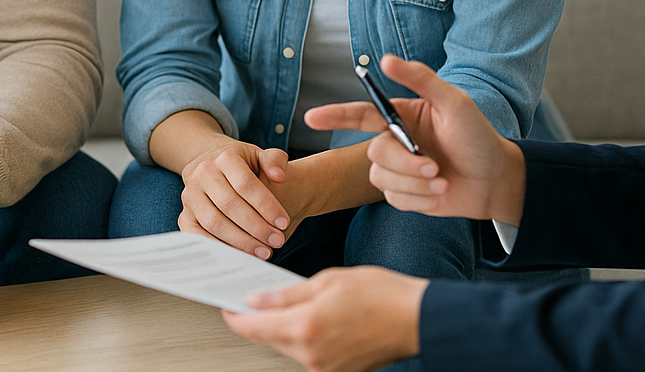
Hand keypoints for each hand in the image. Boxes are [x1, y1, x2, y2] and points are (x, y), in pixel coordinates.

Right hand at [178, 139, 293, 259]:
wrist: (210, 164)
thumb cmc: (241, 164)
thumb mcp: (259, 156)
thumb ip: (274, 161)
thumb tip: (280, 177)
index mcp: (224, 158)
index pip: (245, 183)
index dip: (265, 205)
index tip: (283, 222)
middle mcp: (203, 174)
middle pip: (229, 205)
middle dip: (256, 227)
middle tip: (277, 240)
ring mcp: (191, 195)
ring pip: (213, 222)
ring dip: (240, 241)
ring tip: (264, 251)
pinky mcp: (185, 214)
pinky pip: (197, 235)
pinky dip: (218, 247)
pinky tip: (240, 255)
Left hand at [223, 266, 426, 371]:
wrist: (417, 319)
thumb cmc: (381, 294)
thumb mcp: (328, 280)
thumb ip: (287, 294)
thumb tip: (256, 300)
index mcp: (305, 326)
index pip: (253, 327)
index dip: (235, 316)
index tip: (227, 304)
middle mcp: (310, 353)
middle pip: (269, 338)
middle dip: (262, 318)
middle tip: (261, 296)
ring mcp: (323, 367)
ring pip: (287, 346)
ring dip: (284, 327)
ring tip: (295, 303)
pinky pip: (307, 354)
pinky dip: (303, 336)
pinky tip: (314, 318)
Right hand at [304, 54, 526, 224]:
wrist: (495, 181)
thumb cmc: (478, 137)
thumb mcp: (454, 102)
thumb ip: (421, 79)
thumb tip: (386, 59)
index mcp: (401, 116)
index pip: (360, 114)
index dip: (334, 115)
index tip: (312, 117)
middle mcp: (395, 141)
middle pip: (375, 152)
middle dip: (405, 163)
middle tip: (434, 167)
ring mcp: (398, 170)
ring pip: (381, 178)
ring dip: (415, 183)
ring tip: (441, 181)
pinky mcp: (404, 195)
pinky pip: (394, 200)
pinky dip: (419, 199)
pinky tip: (440, 194)